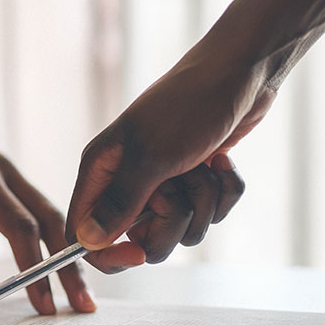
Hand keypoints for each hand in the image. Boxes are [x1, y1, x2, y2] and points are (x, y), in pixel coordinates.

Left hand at [0, 87, 90, 314]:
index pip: (18, 224)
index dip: (33, 264)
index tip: (42, 301)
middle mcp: (4, 173)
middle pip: (50, 220)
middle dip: (68, 265)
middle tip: (83, 306)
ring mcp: (12, 172)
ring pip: (53, 213)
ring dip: (69, 252)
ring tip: (81, 293)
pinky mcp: (13, 176)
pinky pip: (42, 206)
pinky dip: (58, 234)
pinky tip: (67, 262)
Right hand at [65, 49, 272, 270]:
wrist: (240, 71)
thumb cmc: (187, 105)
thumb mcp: (150, 156)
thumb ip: (119, 202)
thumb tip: (87, 241)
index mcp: (101, 172)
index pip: (84, 232)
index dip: (107, 252)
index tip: (138, 253)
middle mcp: (126, 181)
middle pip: (140, 239)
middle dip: (171, 223)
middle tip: (177, 189)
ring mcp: (162, 183)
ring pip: (180, 230)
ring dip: (202, 203)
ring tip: (202, 167)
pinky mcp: (194, 181)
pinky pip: (210, 213)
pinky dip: (223, 192)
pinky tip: (220, 163)